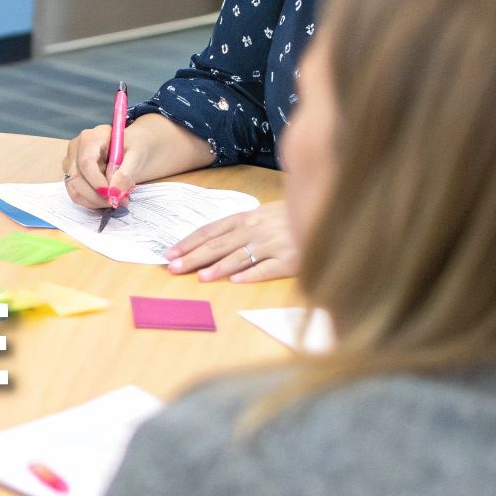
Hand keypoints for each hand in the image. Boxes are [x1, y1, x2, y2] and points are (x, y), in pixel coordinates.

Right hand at [62, 121, 150, 208]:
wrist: (129, 149)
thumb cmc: (132, 148)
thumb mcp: (136, 156)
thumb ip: (125, 173)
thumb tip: (114, 191)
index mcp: (91, 137)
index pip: (86, 162)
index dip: (97, 182)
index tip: (113, 195)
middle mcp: (76, 148)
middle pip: (77, 177)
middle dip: (98, 195)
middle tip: (118, 201)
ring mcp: (70, 161)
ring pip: (74, 188)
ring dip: (94, 201)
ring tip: (115, 201)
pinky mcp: (71, 175)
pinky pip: (75, 194)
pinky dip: (90, 202)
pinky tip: (106, 200)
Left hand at [164, 201, 297, 282]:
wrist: (326, 214)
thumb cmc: (289, 217)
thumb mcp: (262, 214)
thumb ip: (239, 226)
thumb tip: (209, 240)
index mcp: (246, 218)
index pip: (210, 230)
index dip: (188, 243)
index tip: (169, 254)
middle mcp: (255, 230)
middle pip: (218, 244)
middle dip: (194, 257)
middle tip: (173, 268)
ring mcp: (272, 244)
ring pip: (239, 256)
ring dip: (218, 267)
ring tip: (200, 277)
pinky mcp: (289, 260)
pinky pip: (267, 267)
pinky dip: (250, 274)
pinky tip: (235, 281)